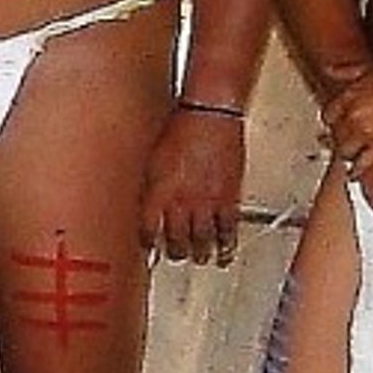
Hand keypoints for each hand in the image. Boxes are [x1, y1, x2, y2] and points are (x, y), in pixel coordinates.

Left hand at [139, 106, 245, 263]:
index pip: (148, 231)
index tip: (149, 247)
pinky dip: (226, 246)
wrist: (211, 115)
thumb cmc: (181, 127)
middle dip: (175, 252)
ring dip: (200, 253)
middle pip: (176, 243)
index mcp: (157, 193)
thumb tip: (144, 202)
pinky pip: (227, 232)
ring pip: (202, 242)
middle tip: (176, 254)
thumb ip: (149, 185)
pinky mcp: (228, 200)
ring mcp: (205, 204)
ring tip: (200, 257)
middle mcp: (180, 203)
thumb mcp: (152, 158)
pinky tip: (224, 252)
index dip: (148, 243)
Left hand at [322, 60, 372, 174]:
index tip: (338, 129)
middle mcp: (353, 113)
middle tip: (346, 146)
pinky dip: (357, 171)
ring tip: (352, 160)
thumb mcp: (372, 69)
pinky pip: (361, 164)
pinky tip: (356, 174)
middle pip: (335, 136)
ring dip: (349, 156)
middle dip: (341, 141)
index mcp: (349, 95)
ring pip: (345, 152)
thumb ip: (347, 70)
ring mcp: (366, 131)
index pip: (327, 116)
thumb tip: (329, 69)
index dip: (334, 125)